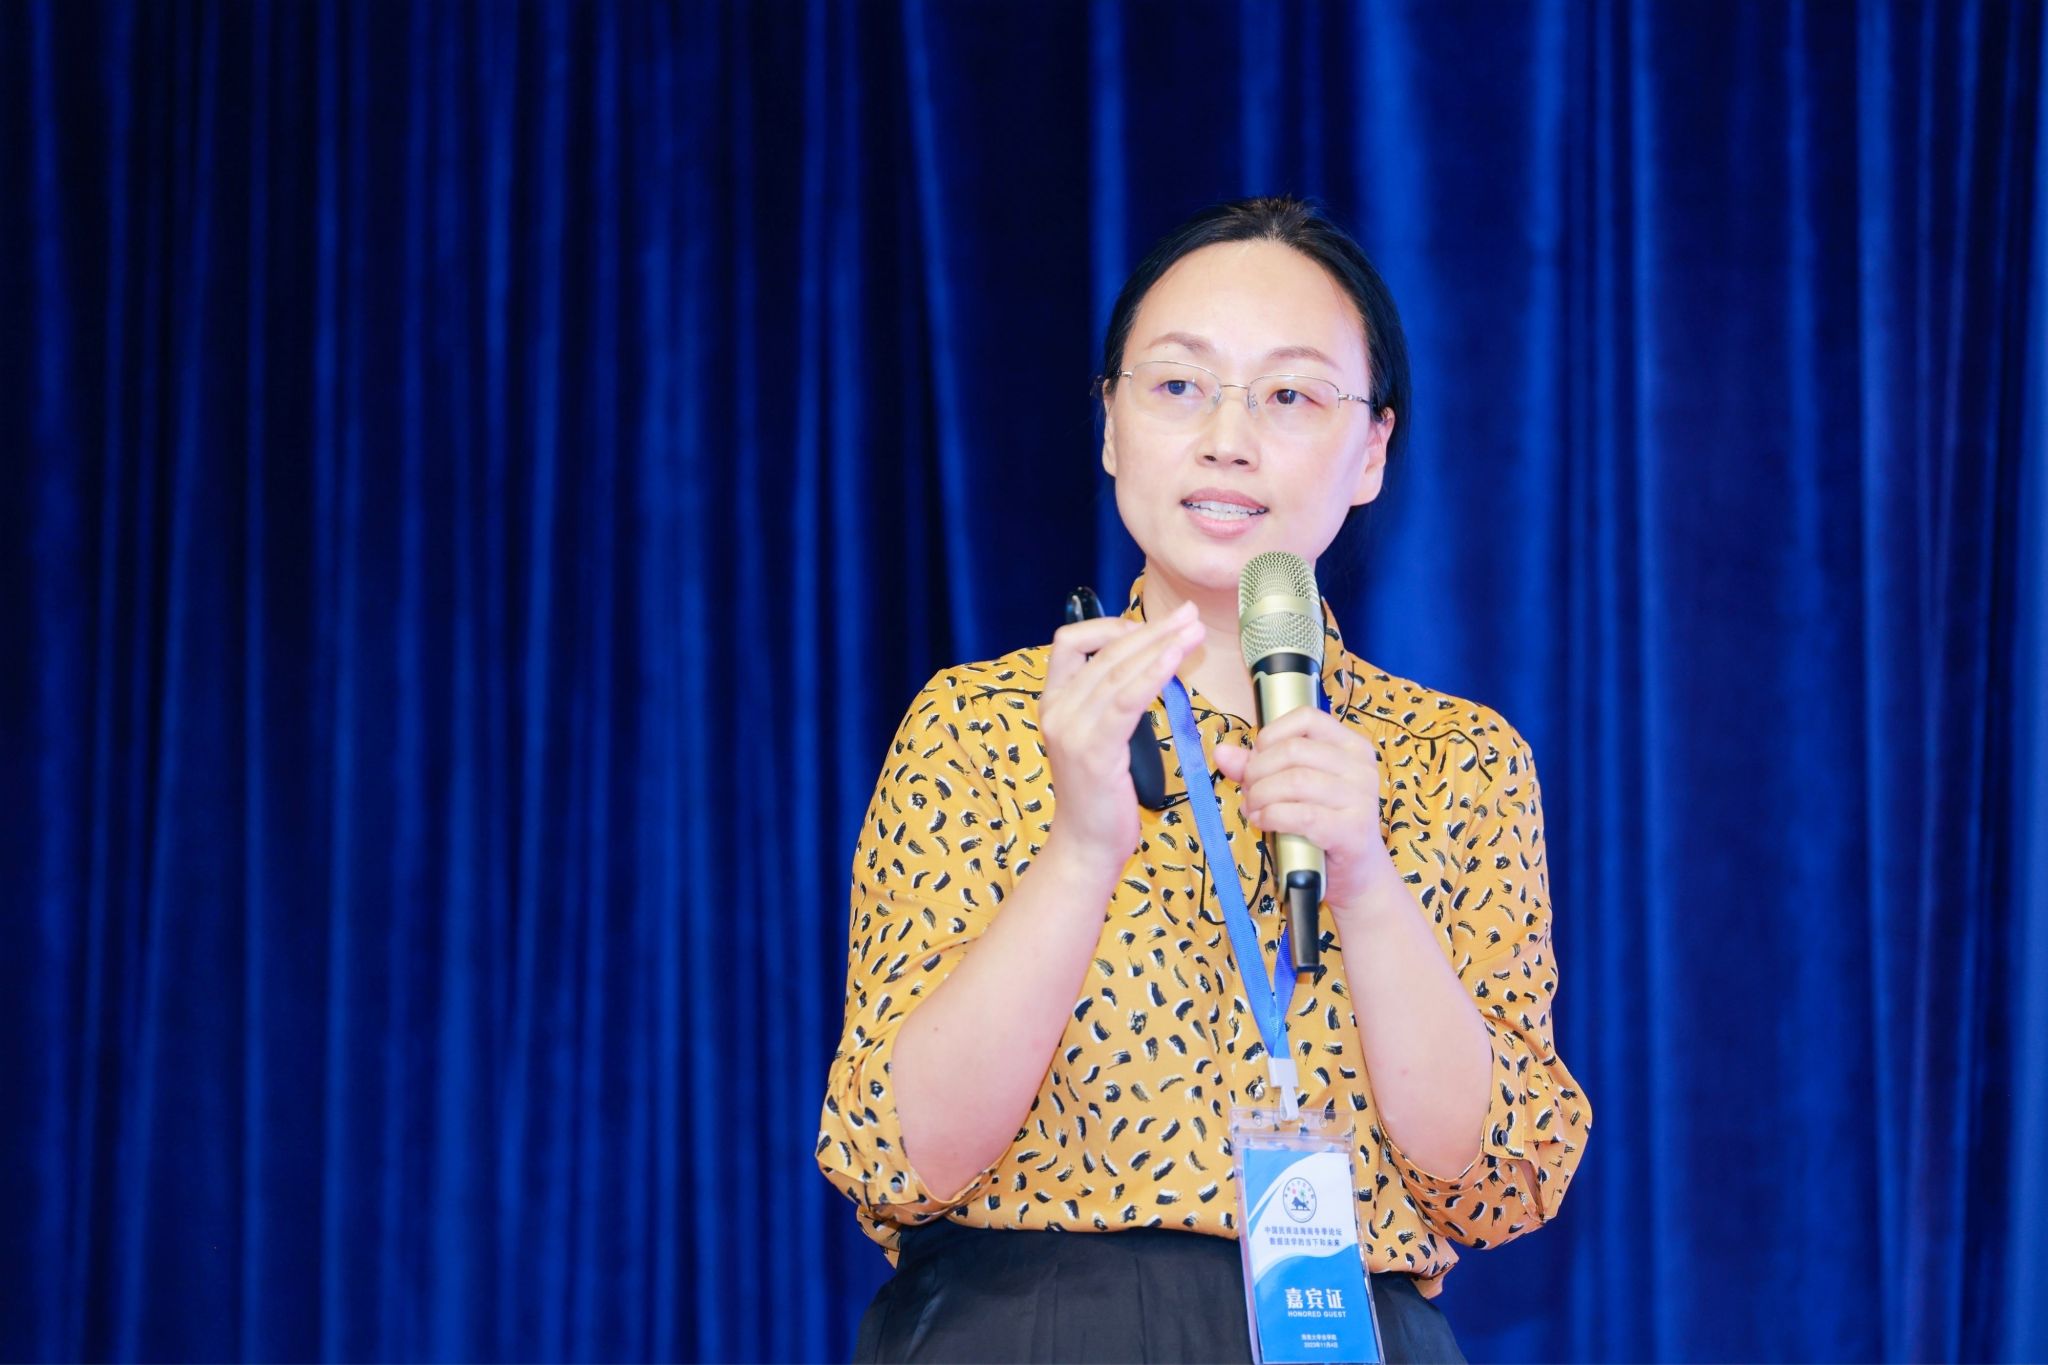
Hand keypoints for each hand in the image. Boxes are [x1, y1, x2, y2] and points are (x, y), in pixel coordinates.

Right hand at [1038, 601, 1204, 871]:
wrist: (1086, 845)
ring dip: (1160, 645)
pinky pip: (1127, 700)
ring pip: (1117, 670)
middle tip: (1188, 615)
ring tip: (1193, 631)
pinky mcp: (1094, 751)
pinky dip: (1154, 673)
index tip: (1147, 627)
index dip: (1109, 626)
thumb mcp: (1099, 738)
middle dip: (1152, 629)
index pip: (1069, 642)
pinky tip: (1177, 659)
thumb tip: (1150, 663)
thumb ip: (1112, 701)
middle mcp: (1055, 711)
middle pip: (1104, 652)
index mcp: (1052, 702)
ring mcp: (1071, 730)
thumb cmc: (1100, 794)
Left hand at [1211, 707, 1406, 922]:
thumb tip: (1222, 752)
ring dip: (1261, 796)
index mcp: (1351, 747)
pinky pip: (1301, 815)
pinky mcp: (1352, 830)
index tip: (1256, 759)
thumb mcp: (1293, 790)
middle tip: (1248, 792)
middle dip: (1257, 771)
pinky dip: (1272, 816)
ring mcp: (1361, 799)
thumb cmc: (1322, 826)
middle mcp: (1361, 768)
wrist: (1355, 876)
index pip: (1306, 718)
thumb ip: (1259, 767)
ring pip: (1294, 781)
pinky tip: (1263, 822)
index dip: (1270, 736)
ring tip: (1253, 809)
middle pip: (1293, 750)